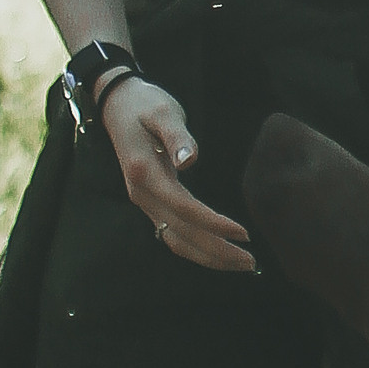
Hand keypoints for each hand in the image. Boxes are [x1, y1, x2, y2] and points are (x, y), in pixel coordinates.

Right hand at [100, 76, 254, 273]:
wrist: (117, 104)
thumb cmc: (144, 104)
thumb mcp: (163, 111)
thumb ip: (176, 135)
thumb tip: (189, 160)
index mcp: (144, 172)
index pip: (184, 207)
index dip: (213, 223)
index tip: (243, 232)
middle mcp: (141, 193)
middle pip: (180, 233)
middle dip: (216, 250)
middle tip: (250, 261)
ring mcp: (144, 200)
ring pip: (175, 240)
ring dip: (207, 255)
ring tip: (239, 263)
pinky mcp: (150, 201)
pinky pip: (171, 233)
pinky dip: (195, 247)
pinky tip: (216, 252)